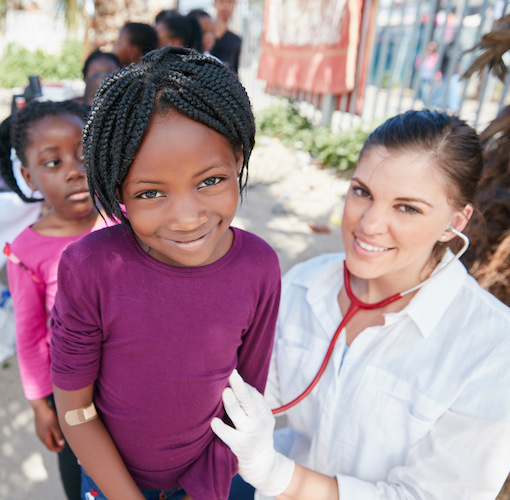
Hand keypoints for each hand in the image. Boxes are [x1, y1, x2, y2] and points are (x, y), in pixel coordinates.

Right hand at [31, 398, 64, 451]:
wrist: (40, 407)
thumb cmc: (49, 417)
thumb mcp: (55, 426)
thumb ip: (58, 436)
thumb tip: (61, 444)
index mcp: (44, 437)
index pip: (50, 447)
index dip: (56, 449)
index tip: (62, 449)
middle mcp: (40, 435)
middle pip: (48, 443)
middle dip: (55, 445)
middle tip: (62, 446)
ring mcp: (39, 431)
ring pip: (46, 439)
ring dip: (53, 440)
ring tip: (59, 440)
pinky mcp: (39, 426)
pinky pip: (45, 434)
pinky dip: (50, 436)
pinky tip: (54, 432)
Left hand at [211, 370, 294, 496]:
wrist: (262, 462)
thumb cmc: (255, 432)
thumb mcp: (260, 416)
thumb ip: (251, 402)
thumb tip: (234, 380)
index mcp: (263, 411)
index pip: (253, 394)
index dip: (241, 384)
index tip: (232, 371)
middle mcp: (259, 420)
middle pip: (248, 400)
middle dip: (239, 386)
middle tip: (231, 373)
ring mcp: (250, 433)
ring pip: (238, 415)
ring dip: (231, 403)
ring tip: (224, 392)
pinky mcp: (240, 446)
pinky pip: (229, 435)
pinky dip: (221, 428)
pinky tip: (213, 422)